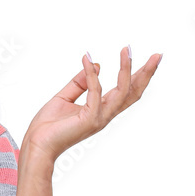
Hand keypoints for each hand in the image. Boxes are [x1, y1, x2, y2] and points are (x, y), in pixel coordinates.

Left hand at [20, 47, 161, 161]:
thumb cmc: (48, 126)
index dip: (137, 76)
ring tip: (127, 50)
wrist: (37, 145)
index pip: (126, 92)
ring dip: (126, 69)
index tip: (147, 59)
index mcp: (101, 110)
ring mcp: (99, 117)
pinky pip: (94, 91)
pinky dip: (92, 74)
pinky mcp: (90, 119)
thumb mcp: (64, 97)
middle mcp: (105, 114)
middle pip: (133, 93)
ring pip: (122, 91)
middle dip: (146, 74)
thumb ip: (80, 83)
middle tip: (157, 55)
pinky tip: (87, 60)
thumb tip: (96, 64)